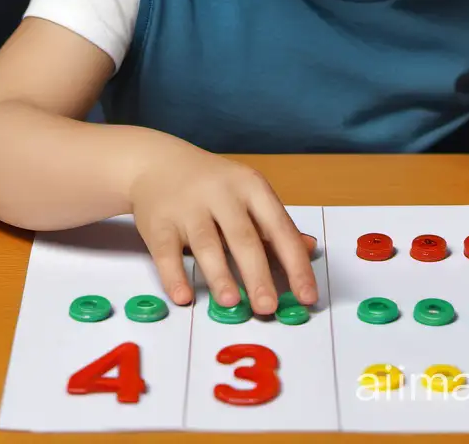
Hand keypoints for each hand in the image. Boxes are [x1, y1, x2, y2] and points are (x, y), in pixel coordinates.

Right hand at [129, 139, 317, 314]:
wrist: (159, 163)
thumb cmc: (213, 185)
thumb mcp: (248, 194)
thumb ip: (275, 225)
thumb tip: (309, 248)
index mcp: (251, 187)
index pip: (279, 227)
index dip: (295, 263)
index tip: (307, 295)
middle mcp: (222, 194)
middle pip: (243, 237)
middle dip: (257, 273)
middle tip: (268, 307)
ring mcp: (188, 208)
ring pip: (207, 244)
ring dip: (219, 274)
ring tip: (232, 303)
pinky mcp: (159, 223)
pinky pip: (167, 253)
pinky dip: (174, 276)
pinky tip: (184, 297)